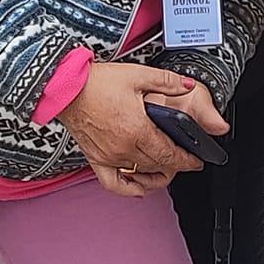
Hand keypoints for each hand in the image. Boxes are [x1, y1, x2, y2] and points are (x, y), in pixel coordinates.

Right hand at [60, 62, 227, 196]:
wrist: (67, 88)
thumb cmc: (97, 83)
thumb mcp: (138, 75)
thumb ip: (168, 82)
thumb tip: (188, 86)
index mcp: (138, 129)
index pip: (169, 153)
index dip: (186, 160)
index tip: (196, 161)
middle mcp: (124, 147)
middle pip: (157, 165)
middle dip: (175, 165)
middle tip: (185, 160)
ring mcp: (109, 156)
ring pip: (140, 174)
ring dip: (156, 175)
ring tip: (167, 170)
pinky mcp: (96, 159)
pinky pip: (113, 183)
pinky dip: (128, 188)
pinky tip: (138, 186)